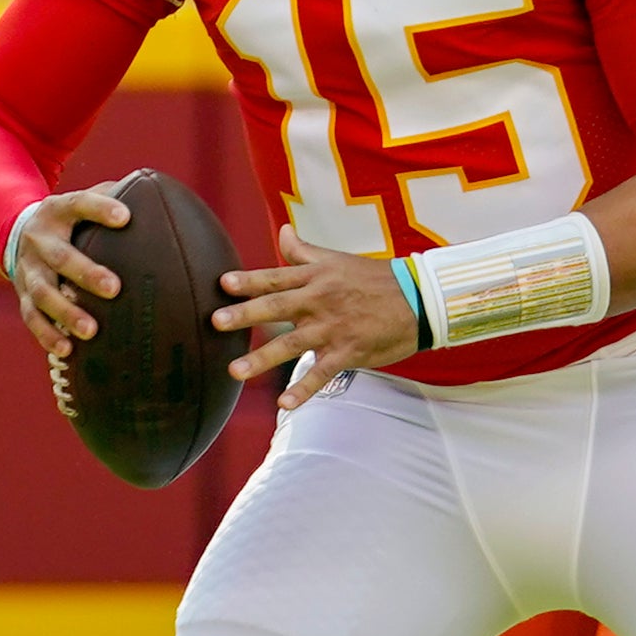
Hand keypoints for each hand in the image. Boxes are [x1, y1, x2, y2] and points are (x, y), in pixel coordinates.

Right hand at [9, 184, 128, 356]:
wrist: (20, 232)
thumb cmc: (72, 218)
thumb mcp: (83, 201)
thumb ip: (114, 196)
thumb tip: (159, 197)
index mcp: (58, 210)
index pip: (79, 204)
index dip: (100, 209)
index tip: (125, 217)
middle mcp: (39, 239)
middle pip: (60, 256)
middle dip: (85, 273)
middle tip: (114, 289)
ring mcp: (28, 268)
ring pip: (42, 293)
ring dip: (66, 312)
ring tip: (91, 331)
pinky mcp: (21, 294)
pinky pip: (31, 317)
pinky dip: (47, 334)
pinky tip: (67, 350)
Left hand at [212, 226, 418, 409]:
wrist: (418, 299)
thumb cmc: (374, 278)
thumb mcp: (337, 260)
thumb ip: (304, 250)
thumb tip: (282, 231)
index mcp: (317, 277)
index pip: (277, 277)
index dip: (250, 281)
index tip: (223, 284)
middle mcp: (320, 300)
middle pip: (277, 307)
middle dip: (245, 315)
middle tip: (216, 322)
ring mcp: (334, 327)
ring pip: (292, 344)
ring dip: (262, 358)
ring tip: (234, 372)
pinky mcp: (348, 351)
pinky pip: (322, 372)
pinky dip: (303, 389)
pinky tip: (284, 404)